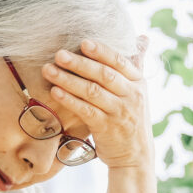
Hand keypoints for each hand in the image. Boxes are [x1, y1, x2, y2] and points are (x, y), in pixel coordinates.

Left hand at [42, 36, 152, 168]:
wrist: (135, 155)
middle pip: (103, 75)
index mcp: (138, 82)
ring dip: (68, 80)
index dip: (101, 51)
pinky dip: (70, 100)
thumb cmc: (131, 117)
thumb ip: (136, 65)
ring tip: (48, 70)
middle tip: (59, 54)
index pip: (119, 62)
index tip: (83, 42)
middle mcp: (131, 95)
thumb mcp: (138, 91)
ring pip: (92, 92)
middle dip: (79, 63)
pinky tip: (55, 92)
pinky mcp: (106, 128)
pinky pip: (85, 111)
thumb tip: (143, 37)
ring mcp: (119, 112)